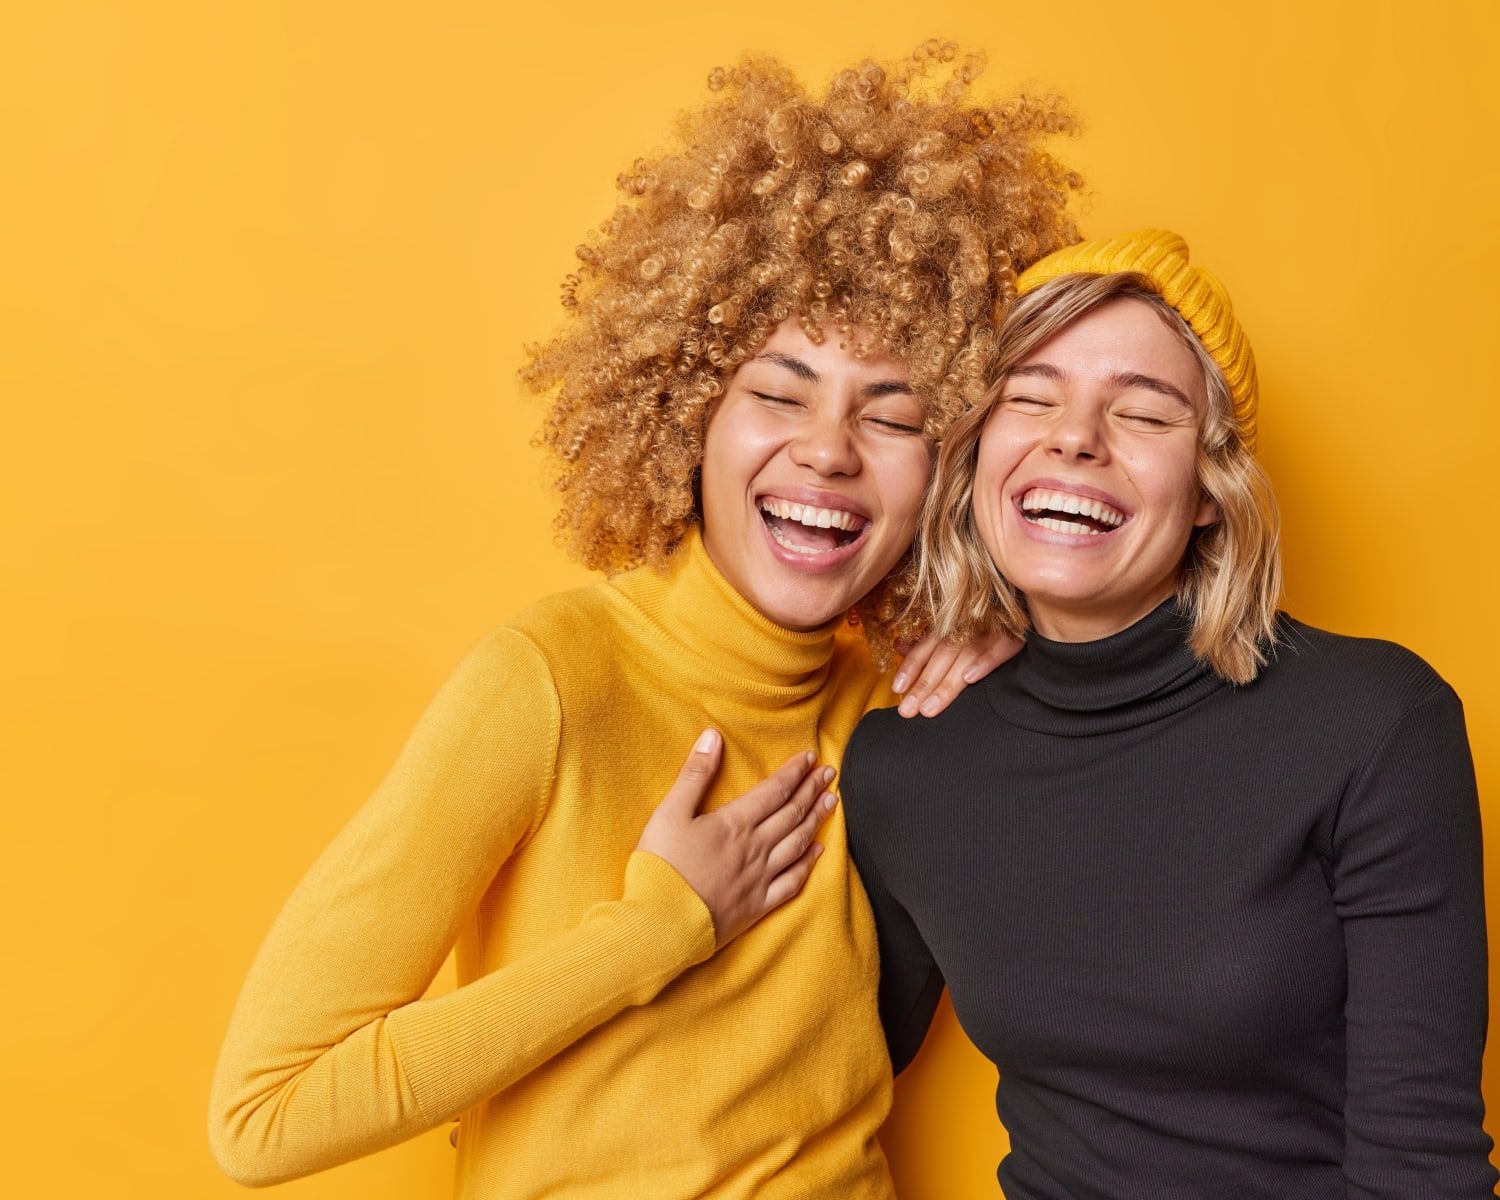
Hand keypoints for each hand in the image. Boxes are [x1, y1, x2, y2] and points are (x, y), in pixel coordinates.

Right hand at [636, 730, 835, 949]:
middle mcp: (755, 847)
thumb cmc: (662, 866)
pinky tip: (818, 852)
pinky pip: (792, 881)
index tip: (810, 757)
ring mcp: (760, 877)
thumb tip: (713, 737)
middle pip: (792, 812)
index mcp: (735, 823)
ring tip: (831, 802)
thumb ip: (694, 774)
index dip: (794, 771)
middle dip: (813, 789)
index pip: (774, 790)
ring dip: (816, 819)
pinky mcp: (758, 904)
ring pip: (798, 842)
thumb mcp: (670, 812)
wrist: (661, 923)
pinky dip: (808, 864)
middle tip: (830, 773)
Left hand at [892, 627, 1021, 717]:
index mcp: (953, 622)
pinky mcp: (1019, 631)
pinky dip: (986, 660)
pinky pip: (1002, 646)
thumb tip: (899, 646)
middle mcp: (970, 622)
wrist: (1029, 596)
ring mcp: (994, 625)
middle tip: (908, 711)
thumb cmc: (989, 615)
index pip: (927, 645)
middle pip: (943, 655)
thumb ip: (929, 639)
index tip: (897, 689)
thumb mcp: (957, 623)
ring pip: (966, 655)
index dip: (911, 667)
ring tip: (930, 708)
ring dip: (948, 682)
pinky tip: (970, 678)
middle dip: (924, 684)